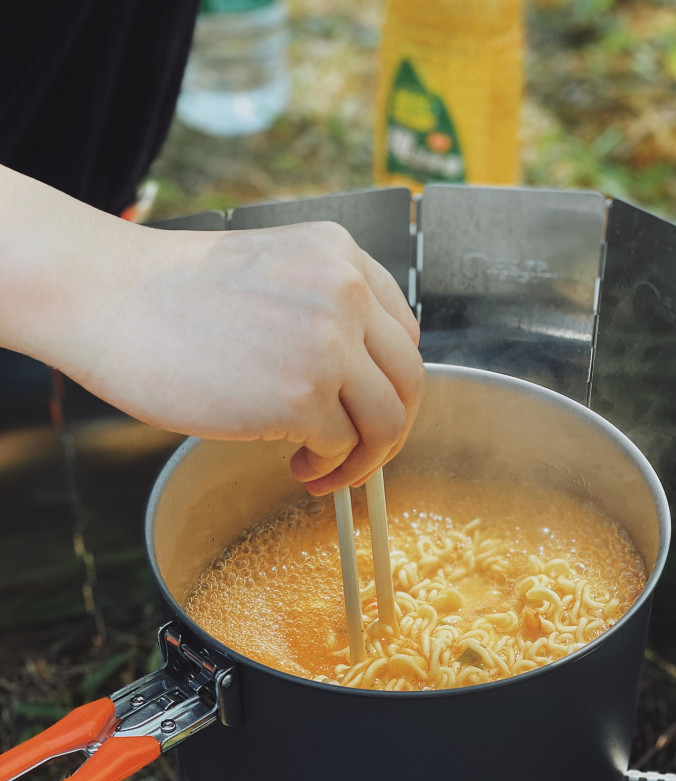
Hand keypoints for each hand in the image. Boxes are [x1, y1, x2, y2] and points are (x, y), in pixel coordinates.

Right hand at [0, 167, 422, 493]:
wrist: (107, 298)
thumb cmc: (170, 295)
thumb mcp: (270, 273)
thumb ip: (322, 310)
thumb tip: (356, 382)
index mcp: (340, 255)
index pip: (403, 333)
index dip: (390, 384)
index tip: (368, 409)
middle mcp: (345, 292)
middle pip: (408, 380)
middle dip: (391, 430)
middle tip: (360, 455)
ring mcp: (328, 344)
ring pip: (388, 421)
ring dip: (364, 458)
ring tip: (324, 469)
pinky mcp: (302, 395)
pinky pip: (342, 446)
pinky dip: (327, 467)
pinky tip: (297, 466)